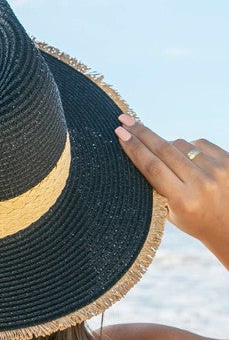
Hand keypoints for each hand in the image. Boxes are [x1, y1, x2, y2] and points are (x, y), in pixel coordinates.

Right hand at [115, 114, 228, 257]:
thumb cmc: (195, 220)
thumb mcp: (170, 212)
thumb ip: (157, 185)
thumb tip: (142, 149)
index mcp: (183, 201)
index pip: (152, 167)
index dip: (134, 148)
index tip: (120, 133)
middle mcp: (201, 184)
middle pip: (164, 149)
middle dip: (141, 133)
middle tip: (125, 119)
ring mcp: (217, 170)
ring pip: (181, 144)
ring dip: (168, 147)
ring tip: (170, 162)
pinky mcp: (228, 160)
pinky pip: (199, 143)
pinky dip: (188, 148)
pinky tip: (189, 160)